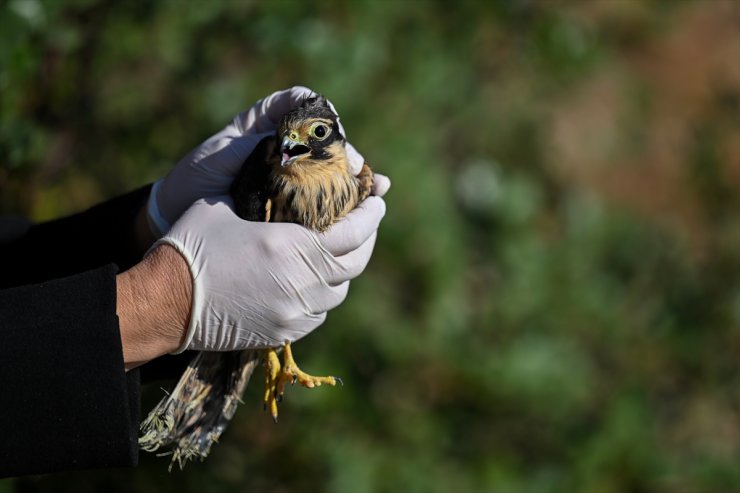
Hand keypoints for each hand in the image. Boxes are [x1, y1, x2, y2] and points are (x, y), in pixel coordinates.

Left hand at [147, 86, 365, 234]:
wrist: (178, 219)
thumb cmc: (195, 182)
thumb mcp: (219, 156)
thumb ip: (253, 144)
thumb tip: (292, 142)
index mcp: (267, 126)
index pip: (304, 107)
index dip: (323, 114)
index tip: (333, 129)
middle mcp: (287, 149)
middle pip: (329, 143)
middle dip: (349, 154)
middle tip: (359, 170)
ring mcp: (295, 181)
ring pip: (335, 175)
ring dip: (358, 182)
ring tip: (376, 190)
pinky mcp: (298, 211)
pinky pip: (327, 205)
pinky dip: (349, 207)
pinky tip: (368, 209)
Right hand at [152, 193, 386, 352]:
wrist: (163, 302)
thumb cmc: (192, 245)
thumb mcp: (228, 205)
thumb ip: (265, 196)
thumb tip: (283, 176)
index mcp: (293, 247)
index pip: (354, 232)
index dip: (371, 214)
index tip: (378, 199)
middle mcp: (302, 284)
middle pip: (354, 264)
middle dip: (366, 241)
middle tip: (365, 222)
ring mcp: (294, 313)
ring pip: (338, 292)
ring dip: (343, 269)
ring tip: (338, 250)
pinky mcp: (282, 334)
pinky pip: (318, 314)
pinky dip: (322, 294)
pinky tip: (312, 280)